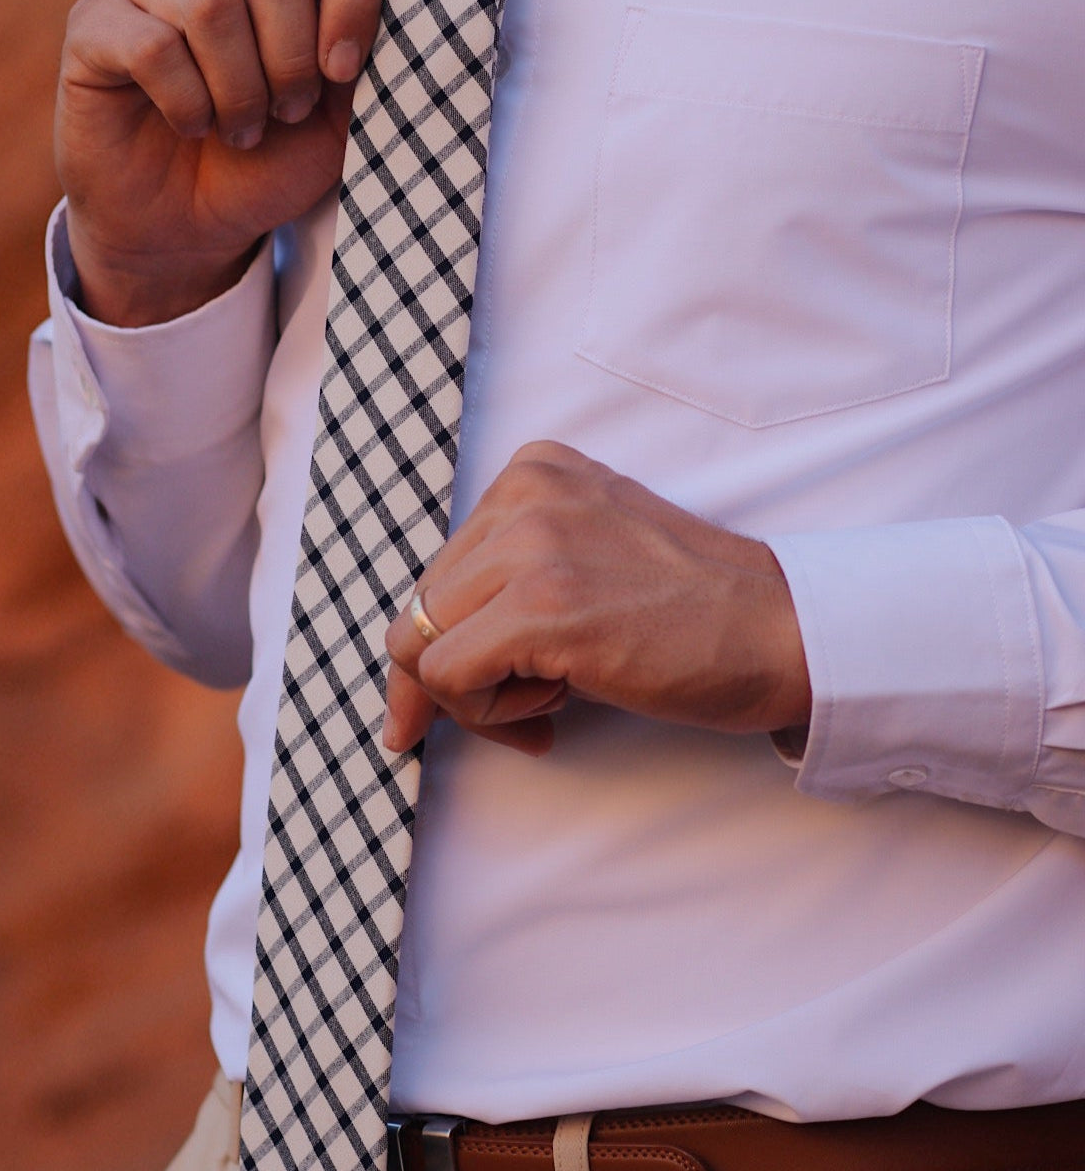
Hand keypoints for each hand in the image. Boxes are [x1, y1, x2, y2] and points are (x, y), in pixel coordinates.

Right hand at [55, 0, 387, 325]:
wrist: (192, 228)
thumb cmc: (265, 169)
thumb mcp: (338, 126)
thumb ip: (366, 67)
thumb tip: (398, 18)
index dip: (355, 1)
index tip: (344, 74)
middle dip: (291, 59)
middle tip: (284, 113)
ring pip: (210, 5)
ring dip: (239, 91)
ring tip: (239, 131)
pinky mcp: (94, 26)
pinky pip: (152, 46)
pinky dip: (187, 104)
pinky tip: (192, 127)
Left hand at [384, 441, 811, 755]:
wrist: (781, 631)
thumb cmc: (690, 614)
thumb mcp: (585, 561)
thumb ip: (504, 588)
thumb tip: (406, 675)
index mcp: (531, 473)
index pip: (438, 574)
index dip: (453, 644)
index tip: (488, 690)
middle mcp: (521, 493)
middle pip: (418, 610)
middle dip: (458, 678)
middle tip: (530, 707)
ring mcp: (530, 544)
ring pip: (418, 645)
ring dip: (476, 698)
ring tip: (552, 700)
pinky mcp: (542, 605)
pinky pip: (445, 676)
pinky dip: (487, 714)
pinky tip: (555, 710)